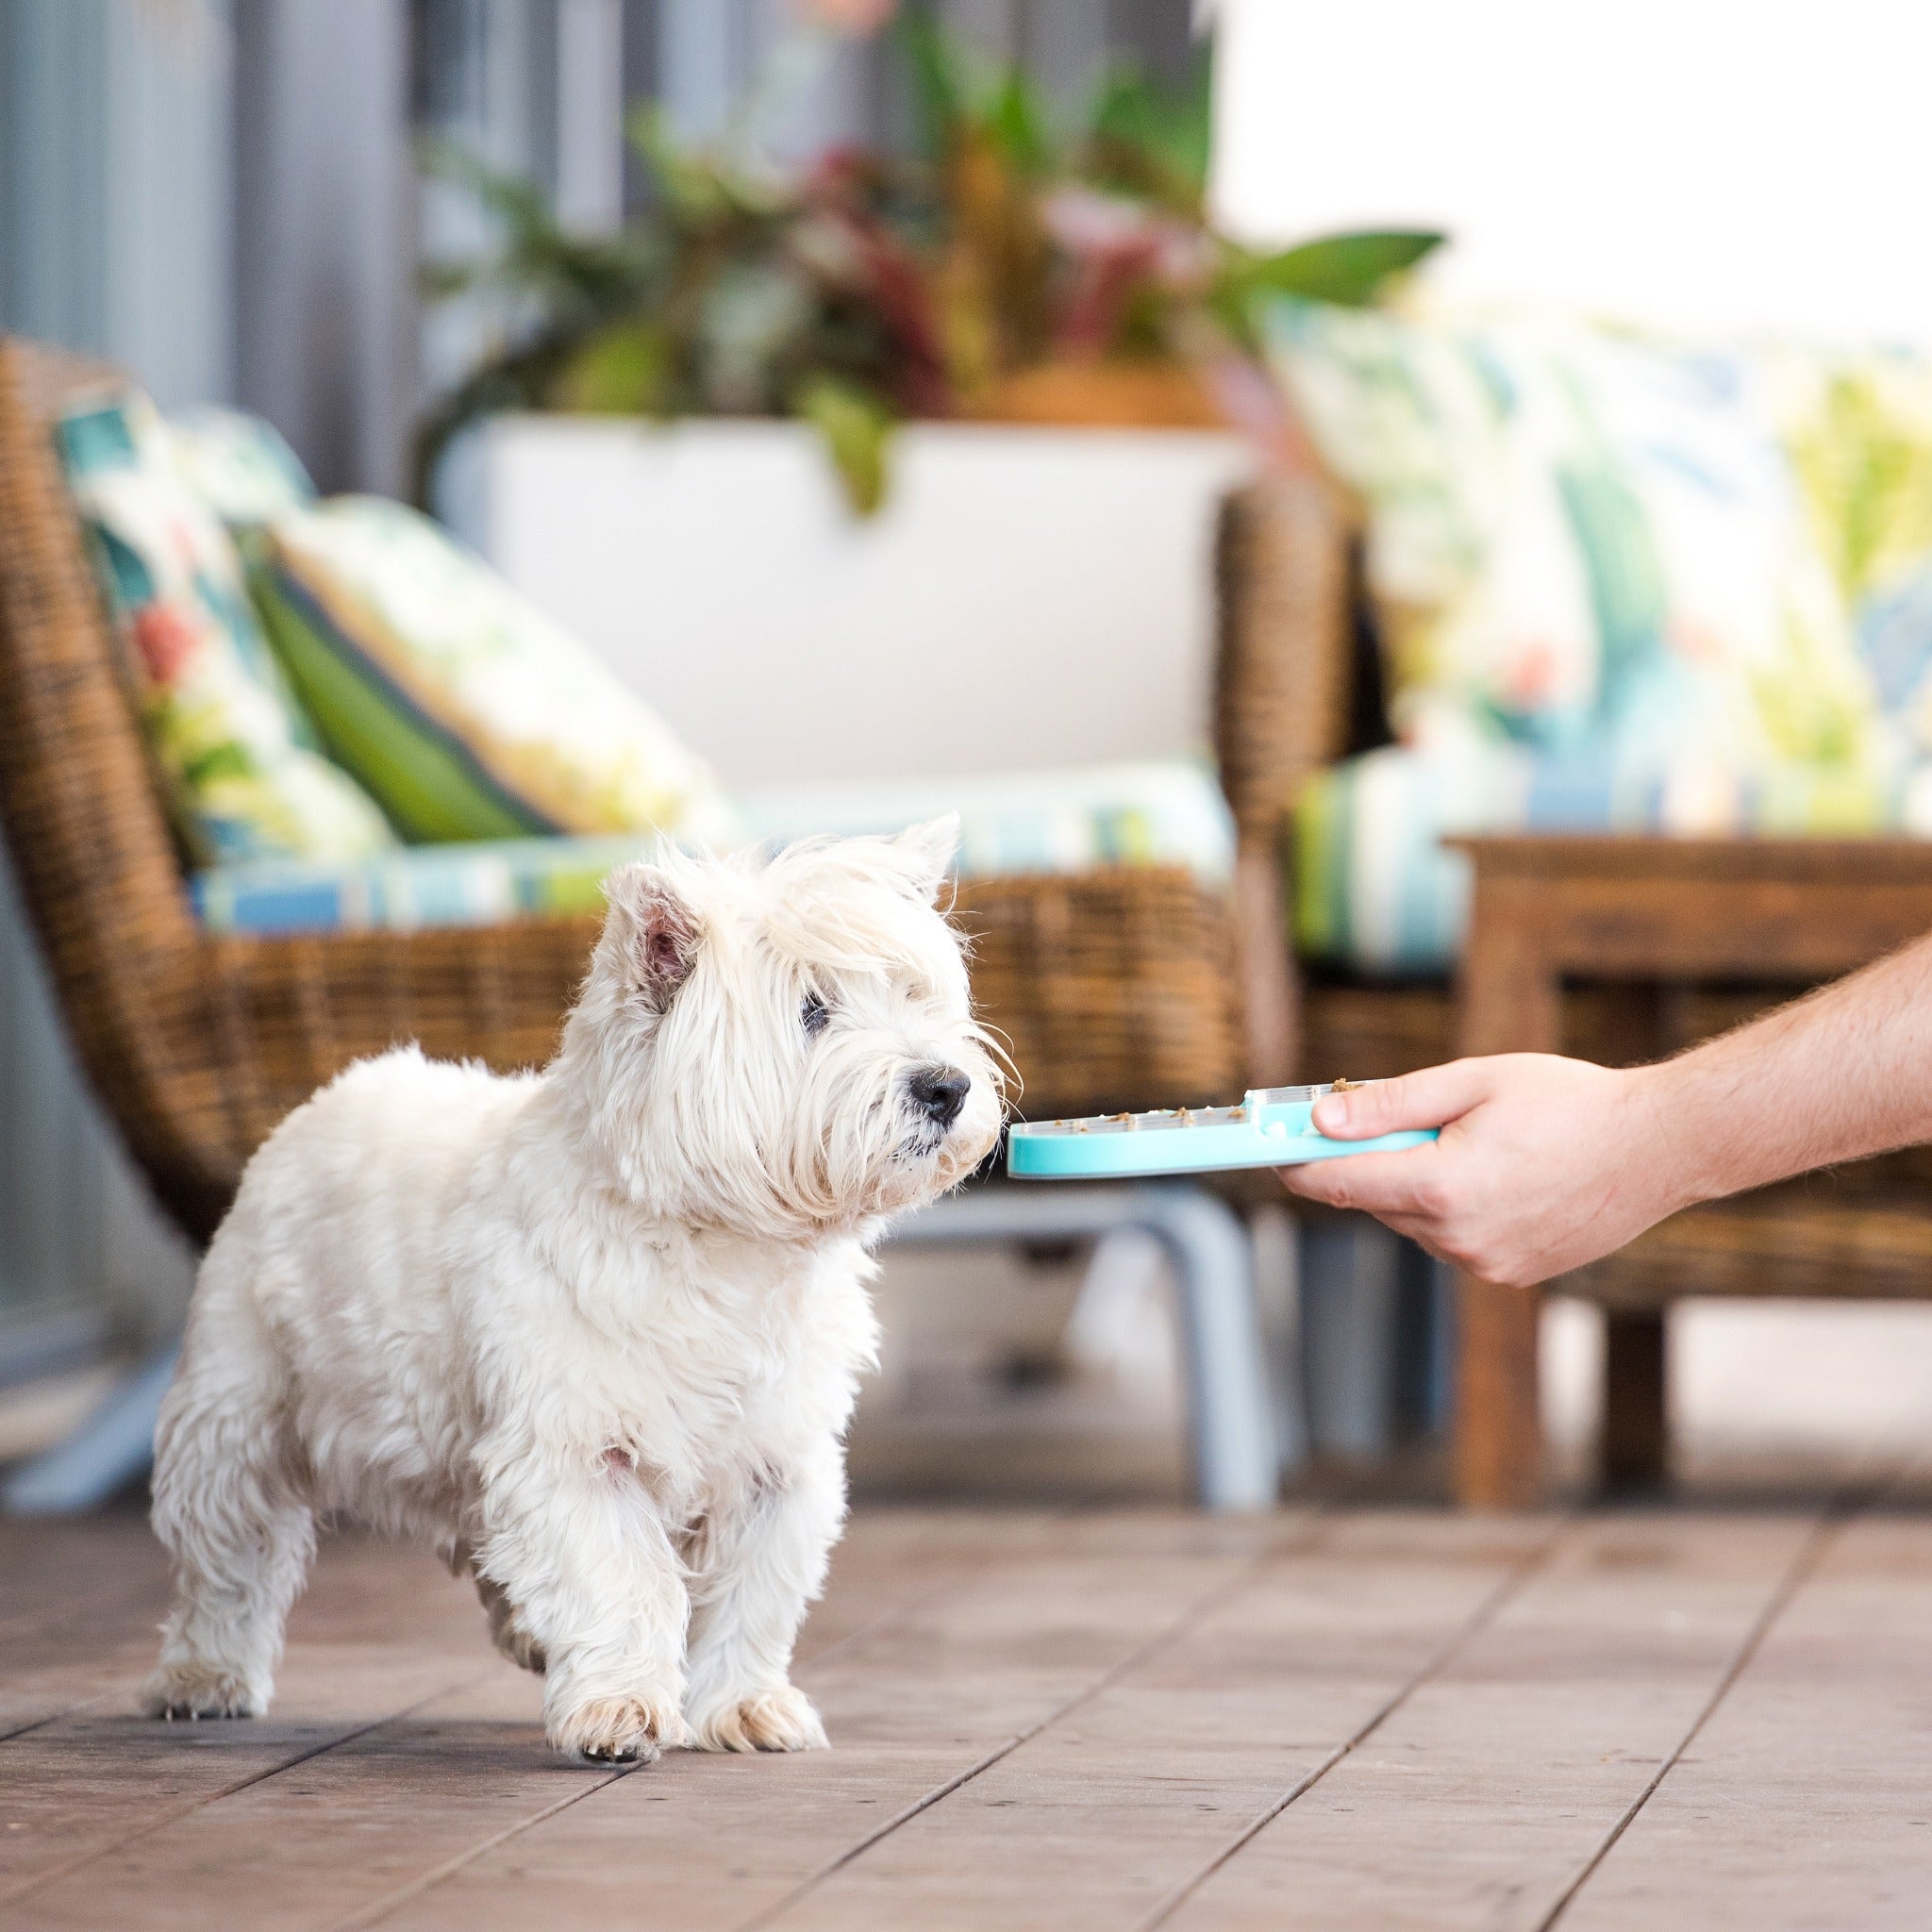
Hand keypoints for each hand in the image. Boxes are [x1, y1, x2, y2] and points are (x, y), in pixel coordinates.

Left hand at [1277, 1056, 1686, 1286]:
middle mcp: (1458, 1236)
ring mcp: (1486, 1263)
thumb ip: (1390, 1103)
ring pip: (1413, 1222)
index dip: (1298, 1164)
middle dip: (1367, 1163)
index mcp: (1443, 1186)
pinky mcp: (1510, 1274)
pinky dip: (1450, 1209)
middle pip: (1374, 1202)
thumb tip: (1321, 1119)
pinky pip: (1451, 1240)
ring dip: (1413, 1186)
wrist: (1659, 1148)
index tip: (1269, 1149)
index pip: (1340, 1182)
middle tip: (1375, 1119)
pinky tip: (1494, 1174)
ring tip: (1467, 1142)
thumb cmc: (1570, 1101)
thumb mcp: (1472, 1081)